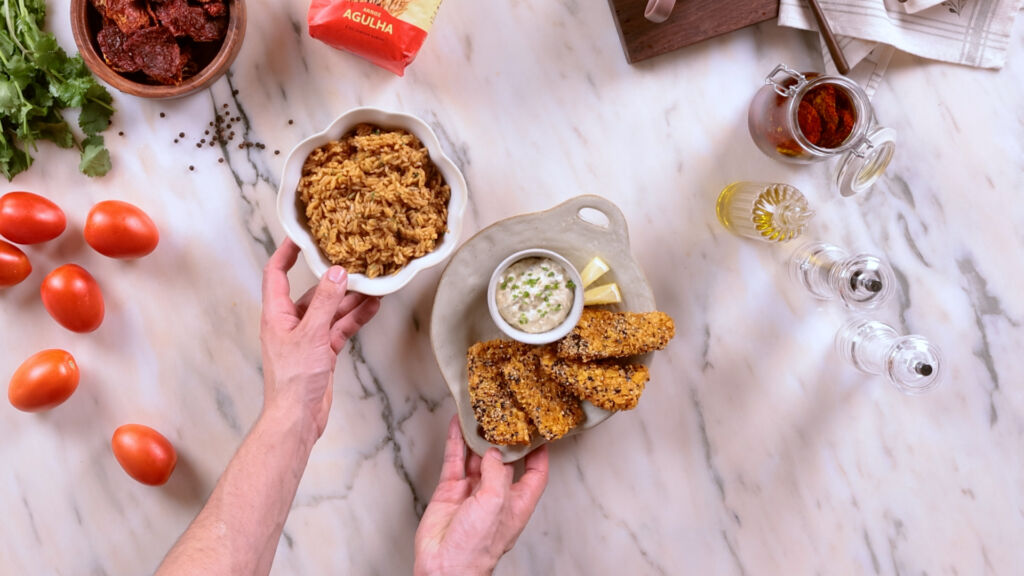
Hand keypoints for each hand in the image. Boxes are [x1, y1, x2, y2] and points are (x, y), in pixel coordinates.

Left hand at [260, 238, 380, 437]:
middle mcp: (291, 322)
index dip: (287, 252)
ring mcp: (308, 337)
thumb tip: (337, 272)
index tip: (302, 235)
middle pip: (313, 292)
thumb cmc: (293, 379)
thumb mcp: (311, 334)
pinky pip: (340, 327)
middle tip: (354, 260)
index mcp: (276, 314)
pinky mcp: (323, 351)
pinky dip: (355, 318)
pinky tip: (372, 307)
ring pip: (331, 310)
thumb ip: (326, 302)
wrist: (297, 417)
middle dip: (334, 278)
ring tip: (372, 284)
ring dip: (350, 299)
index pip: (276, 274)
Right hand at [414, 416, 548, 575]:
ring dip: (479, 435)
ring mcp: (473, 491)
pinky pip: (455, 459)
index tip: (540, 431)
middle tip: (506, 413)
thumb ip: (497, 473)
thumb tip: (494, 452)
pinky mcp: (451, 490)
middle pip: (504, 460)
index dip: (539, 452)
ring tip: (480, 411)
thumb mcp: (496, 504)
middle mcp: (497, 495)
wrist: (444, 566)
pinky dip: (456, 441)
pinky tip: (457, 424)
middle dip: (505, 438)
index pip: (535, 473)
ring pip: (477, 456)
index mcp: (517, 503)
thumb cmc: (476, 547)